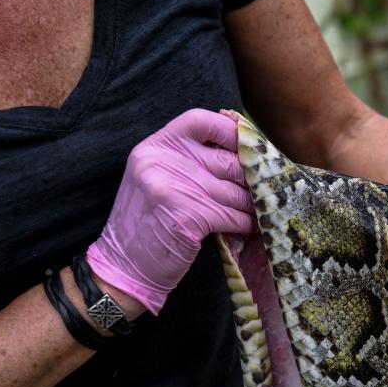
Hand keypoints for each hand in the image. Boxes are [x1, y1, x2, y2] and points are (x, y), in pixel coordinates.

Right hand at [86, 109, 253, 314]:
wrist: (123, 266)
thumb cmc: (145, 223)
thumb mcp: (154, 179)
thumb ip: (185, 161)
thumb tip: (239, 153)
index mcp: (154, 147)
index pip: (198, 120)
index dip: (229, 129)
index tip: (247, 143)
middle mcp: (162, 162)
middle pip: (226, 159)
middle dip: (250, 177)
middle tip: (264, 187)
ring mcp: (175, 189)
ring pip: (234, 191)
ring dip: (252, 204)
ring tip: (260, 209)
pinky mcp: (188, 218)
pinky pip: (232, 216)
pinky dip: (246, 224)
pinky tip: (250, 227)